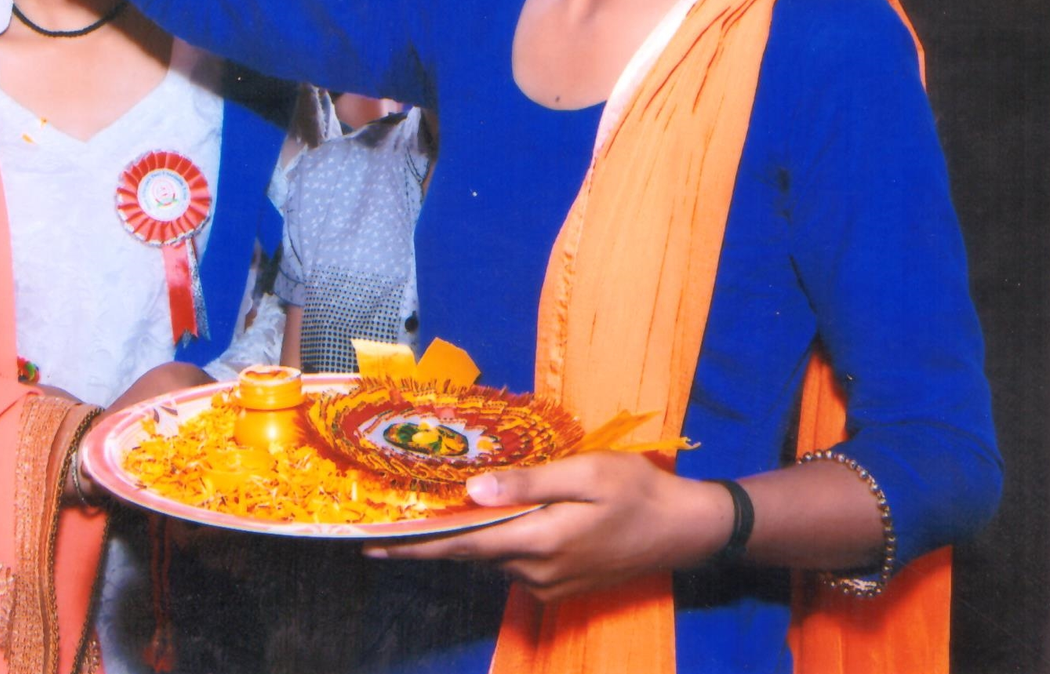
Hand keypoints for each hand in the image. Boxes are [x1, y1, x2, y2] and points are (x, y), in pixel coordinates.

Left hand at [364, 452, 731, 602]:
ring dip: (460, 538)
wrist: (685, 530)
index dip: (415, 545)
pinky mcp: (558, 585)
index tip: (373, 545)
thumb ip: (527, 483)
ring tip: (424, 515)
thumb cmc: (637, 490)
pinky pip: (512, 562)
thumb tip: (472, 489)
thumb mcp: (585, 473)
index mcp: (540, 540)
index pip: (462, 545)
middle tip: (382, 528)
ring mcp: (548, 583)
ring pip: (490, 557)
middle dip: (427, 540)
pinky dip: (491, 543)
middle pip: (469, 553)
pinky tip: (481, 520)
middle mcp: (536, 571)